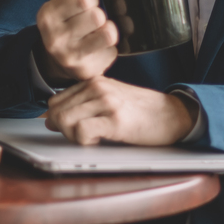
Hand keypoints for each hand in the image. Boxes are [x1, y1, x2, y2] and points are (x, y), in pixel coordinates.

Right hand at [34, 0, 117, 83]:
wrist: (55, 57)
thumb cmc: (64, 17)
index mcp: (47, 15)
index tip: (86, 2)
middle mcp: (54, 39)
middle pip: (97, 16)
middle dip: (99, 13)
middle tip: (92, 18)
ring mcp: (70, 58)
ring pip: (109, 34)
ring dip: (108, 29)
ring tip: (98, 30)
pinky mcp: (86, 71)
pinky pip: (112, 51)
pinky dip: (109, 47)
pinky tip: (98, 47)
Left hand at [44, 76, 195, 145]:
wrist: (173, 115)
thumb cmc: (142, 110)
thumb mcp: (110, 99)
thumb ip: (82, 104)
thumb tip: (50, 120)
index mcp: (93, 81)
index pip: (55, 101)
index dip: (60, 119)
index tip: (75, 128)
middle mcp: (97, 87)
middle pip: (56, 112)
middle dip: (64, 130)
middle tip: (84, 136)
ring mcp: (106, 102)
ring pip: (64, 120)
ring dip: (74, 136)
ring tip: (93, 137)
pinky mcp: (116, 120)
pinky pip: (82, 132)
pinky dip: (85, 141)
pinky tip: (100, 140)